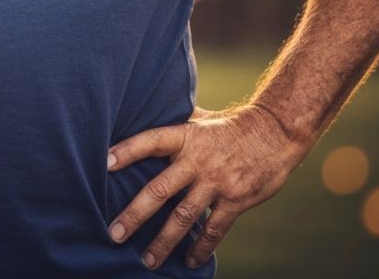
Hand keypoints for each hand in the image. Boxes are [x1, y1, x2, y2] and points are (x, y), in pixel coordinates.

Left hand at [106, 105, 306, 271]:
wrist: (274, 132)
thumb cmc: (228, 125)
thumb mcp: (199, 118)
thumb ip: (174, 124)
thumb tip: (143, 117)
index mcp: (186, 136)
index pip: (151, 141)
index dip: (127, 150)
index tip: (104, 163)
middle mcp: (198, 160)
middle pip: (160, 189)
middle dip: (135, 214)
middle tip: (114, 233)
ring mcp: (217, 182)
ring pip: (184, 217)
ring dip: (163, 241)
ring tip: (147, 260)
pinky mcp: (236, 200)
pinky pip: (214, 230)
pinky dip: (200, 248)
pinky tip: (188, 262)